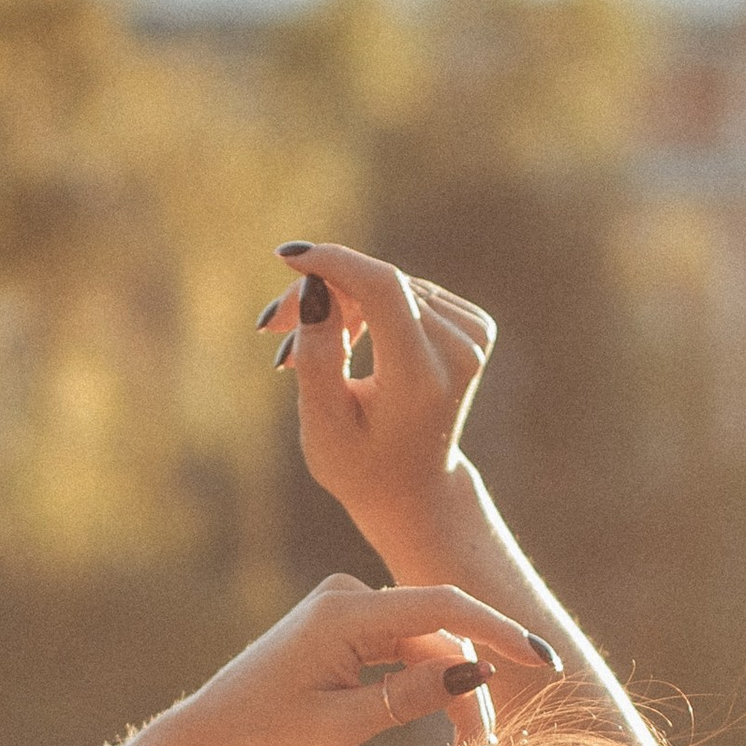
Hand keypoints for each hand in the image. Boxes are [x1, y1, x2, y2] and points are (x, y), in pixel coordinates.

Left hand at [145, 576, 553, 745]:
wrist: (207, 736)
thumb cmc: (265, 736)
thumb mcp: (343, 727)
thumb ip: (409, 697)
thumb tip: (474, 671)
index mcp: (343, 614)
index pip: (442, 609)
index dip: (498, 632)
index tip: (542, 661)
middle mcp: (347, 598)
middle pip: (438, 633)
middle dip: (472, 686)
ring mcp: (345, 609)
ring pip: (425, 643)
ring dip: (452, 688)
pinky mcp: (344, 626)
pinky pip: (402, 647)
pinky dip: (427, 681)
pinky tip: (448, 717)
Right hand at [257, 245, 496, 548]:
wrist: (415, 488)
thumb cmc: (359, 464)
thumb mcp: (323, 426)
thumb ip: (318, 359)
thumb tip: (316, 287)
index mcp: (422, 379)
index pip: (384, 290)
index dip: (335, 262)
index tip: (288, 257)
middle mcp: (459, 352)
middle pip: (379, 285)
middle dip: (320, 294)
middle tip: (271, 327)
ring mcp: (474, 336)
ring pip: (389, 285)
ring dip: (338, 302)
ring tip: (296, 345)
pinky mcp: (474, 325)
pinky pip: (406, 293)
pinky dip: (368, 305)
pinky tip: (344, 336)